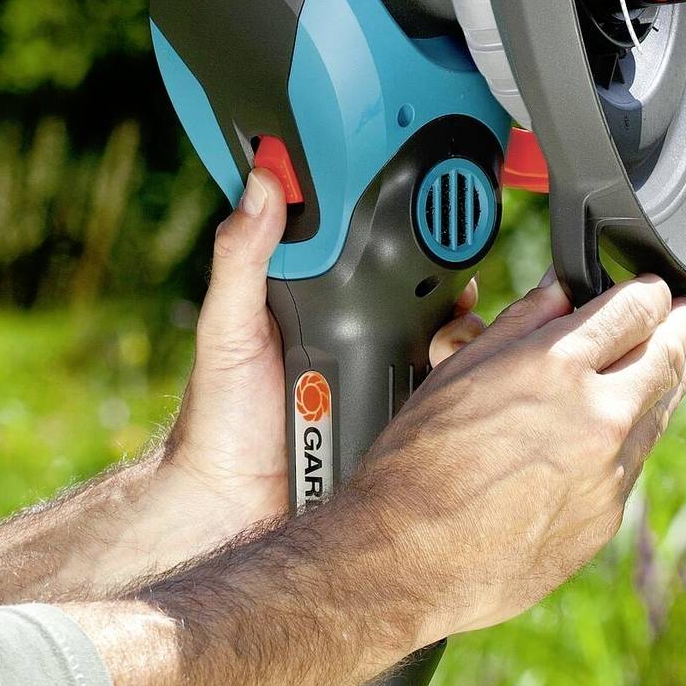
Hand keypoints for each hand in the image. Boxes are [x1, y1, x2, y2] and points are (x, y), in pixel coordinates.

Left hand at [156, 168, 480, 535]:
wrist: (235, 502)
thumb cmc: (220, 416)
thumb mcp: (226, 326)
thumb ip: (241, 256)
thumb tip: (262, 183)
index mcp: (318, 298)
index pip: (368, 246)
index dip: (402, 221)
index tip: (427, 197)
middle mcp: (358, 330)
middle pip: (423, 287)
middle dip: (451, 276)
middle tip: (455, 281)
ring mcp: (385, 372)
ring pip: (446, 335)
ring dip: (464, 329)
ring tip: (451, 337)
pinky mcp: (404, 415)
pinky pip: (446, 389)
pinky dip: (464, 378)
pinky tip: (460, 375)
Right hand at [345, 272, 685, 642]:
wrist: (411, 557)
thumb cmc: (419, 463)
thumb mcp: (461, 370)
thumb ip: (523, 321)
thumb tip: (560, 290)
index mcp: (558, 367)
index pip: (636, 310)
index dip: (650, 293)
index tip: (653, 290)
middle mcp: (598, 417)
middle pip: (667, 357)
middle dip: (677, 330)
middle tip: (683, 318)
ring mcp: (609, 472)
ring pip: (659, 413)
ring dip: (668, 381)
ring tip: (676, 362)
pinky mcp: (607, 517)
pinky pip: (633, 464)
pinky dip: (634, 438)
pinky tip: (623, 428)